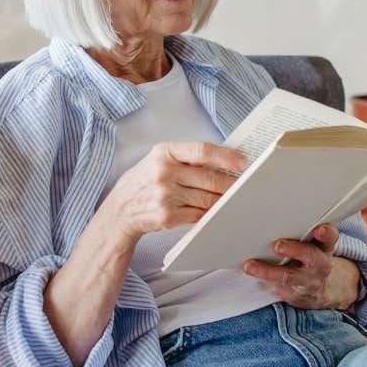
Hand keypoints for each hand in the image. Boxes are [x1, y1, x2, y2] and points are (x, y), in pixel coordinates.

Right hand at [105, 141, 247, 239]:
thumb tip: (226, 160)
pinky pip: (199, 214)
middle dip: (231, 183)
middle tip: (246, 185)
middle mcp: (164, 172)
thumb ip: (187, 158)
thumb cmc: (146, 180)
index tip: (244, 162)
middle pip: (210, 177)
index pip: (202, 151)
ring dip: (224, 200)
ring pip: (208, 198)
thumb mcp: (159, 160)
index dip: (227, 156)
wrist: (121, 209)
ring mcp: (165, 195)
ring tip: (234, 199)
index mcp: (164, 153)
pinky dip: (210, 213)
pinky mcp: (167, 216)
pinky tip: (215, 211)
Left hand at [242, 223, 359, 309]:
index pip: (330, 238)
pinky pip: (277, 288)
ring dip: (268, 271)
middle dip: (294, 250)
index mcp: (324, 247)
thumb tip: (272, 200)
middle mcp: (319, 264)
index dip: (326, 233)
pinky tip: (250, 272)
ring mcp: (307, 281)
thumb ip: (301, 227)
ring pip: (289, 277)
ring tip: (250, 266)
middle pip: (312, 257)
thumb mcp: (312, 241)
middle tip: (277, 245)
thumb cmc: (307, 255)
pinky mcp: (293, 294)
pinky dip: (262, 280)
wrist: (315, 289)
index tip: (318, 228)